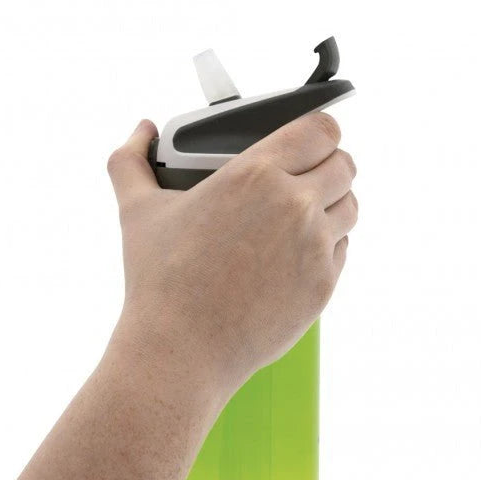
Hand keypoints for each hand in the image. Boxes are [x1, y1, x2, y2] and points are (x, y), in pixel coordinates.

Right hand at [107, 113, 356, 395]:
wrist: (182, 349)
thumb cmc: (160, 280)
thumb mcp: (137, 211)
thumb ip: (130, 160)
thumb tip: (139, 130)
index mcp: (256, 174)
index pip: (322, 129)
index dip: (321, 129)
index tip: (311, 138)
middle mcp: (295, 206)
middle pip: (345, 166)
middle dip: (329, 165)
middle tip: (305, 176)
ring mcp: (315, 248)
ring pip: (350, 207)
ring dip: (333, 203)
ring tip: (304, 213)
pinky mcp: (323, 286)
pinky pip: (342, 250)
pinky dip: (327, 245)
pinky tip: (297, 253)